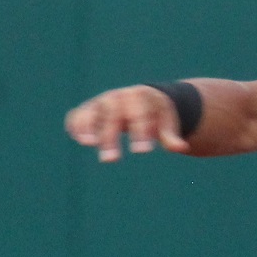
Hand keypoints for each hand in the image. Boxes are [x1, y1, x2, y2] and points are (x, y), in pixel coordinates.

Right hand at [65, 85, 186, 162]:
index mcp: (140, 97)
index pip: (139, 115)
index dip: (140, 132)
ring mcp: (101, 102)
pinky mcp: (89, 110)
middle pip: (112, 116)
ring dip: (87, 127)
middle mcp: (118, 97)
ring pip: (91, 112)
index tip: (142, 152)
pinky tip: (77, 138)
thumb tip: (181, 147)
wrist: (145, 98)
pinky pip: (78, 114)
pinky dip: (75, 124)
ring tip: (87, 143)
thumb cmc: (157, 114)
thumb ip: (171, 135)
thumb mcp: (167, 122)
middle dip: (110, 137)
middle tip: (111, 160)